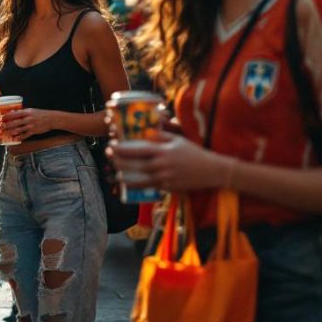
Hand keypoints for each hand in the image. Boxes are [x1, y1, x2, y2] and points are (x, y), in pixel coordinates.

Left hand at [0, 108, 55, 140]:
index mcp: (27, 112)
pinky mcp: (33, 131)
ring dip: (11, 132)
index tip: (2, 118)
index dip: (7, 117)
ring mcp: (30, 126)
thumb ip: (23, 112)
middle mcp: (28, 119)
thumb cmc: (41, 114)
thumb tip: (13, 113)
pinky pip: (24, 135)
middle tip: (2, 127)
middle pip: (15, 123)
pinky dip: (19, 137)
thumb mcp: (31, 110)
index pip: (14, 114)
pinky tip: (15, 139)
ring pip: (18, 130)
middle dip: (7, 125)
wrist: (51, 119)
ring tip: (6, 133)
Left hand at [109, 133, 230, 191]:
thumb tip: (144, 133)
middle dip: (120, 161)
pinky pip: (150, 187)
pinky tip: (129, 184)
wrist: (212, 170)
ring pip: (140, 178)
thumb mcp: (178, 140)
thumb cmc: (194, 152)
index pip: (138, 150)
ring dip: (126, 176)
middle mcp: (162, 165)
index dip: (123, 149)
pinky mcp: (169, 187)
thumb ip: (160, 136)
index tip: (112, 146)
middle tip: (109, 157)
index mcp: (164, 151)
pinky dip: (138, 185)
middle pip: (136, 164)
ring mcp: (165, 178)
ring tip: (116, 174)